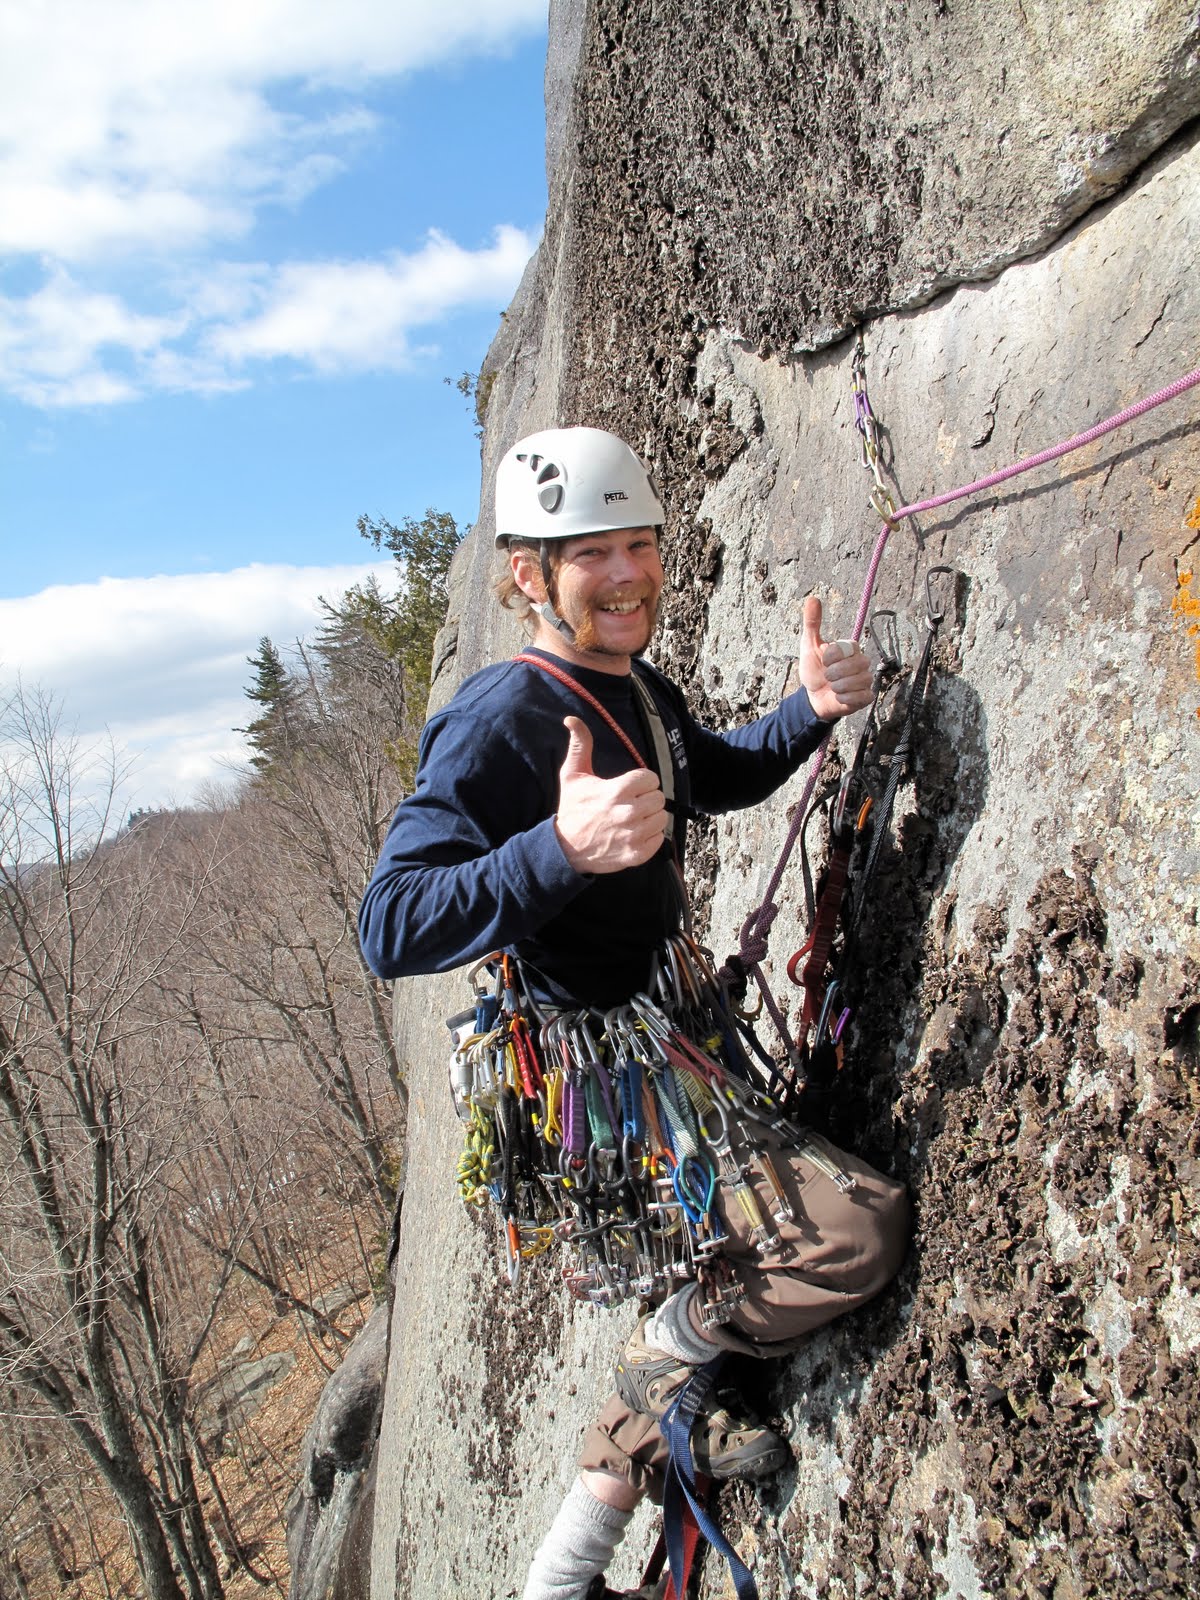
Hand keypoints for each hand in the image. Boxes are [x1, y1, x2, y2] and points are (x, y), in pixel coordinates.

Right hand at [555, 717, 666, 872]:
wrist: (565, 849)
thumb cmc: (571, 809)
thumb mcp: (572, 775)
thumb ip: (580, 745)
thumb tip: (571, 719)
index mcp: (617, 790)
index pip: (651, 778)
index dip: (642, 781)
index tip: (630, 787)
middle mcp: (628, 812)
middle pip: (659, 798)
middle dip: (647, 798)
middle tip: (631, 803)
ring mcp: (633, 835)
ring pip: (661, 818)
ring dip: (650, 818)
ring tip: (632, 819)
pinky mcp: (636, 854)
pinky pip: (659, 839)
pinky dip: (650, 837)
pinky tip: (634, 833)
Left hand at [800, 595, 872, 719]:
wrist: (813, 697)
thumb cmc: (814, 670)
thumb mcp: (809, 645)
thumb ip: (812, 622)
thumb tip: (812, 598)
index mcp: (851, 649)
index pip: (849, 647)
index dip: (833, 656)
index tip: (823, 661)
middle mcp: (862, 662)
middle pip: (857, 664)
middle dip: (835, 673)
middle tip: (827, 676)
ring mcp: (866, 680)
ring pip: (858, 681)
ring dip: (839, 687)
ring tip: (833, 687)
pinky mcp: (866, 697)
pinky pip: (860, 697)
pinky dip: (845, 699)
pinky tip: (839, 697)